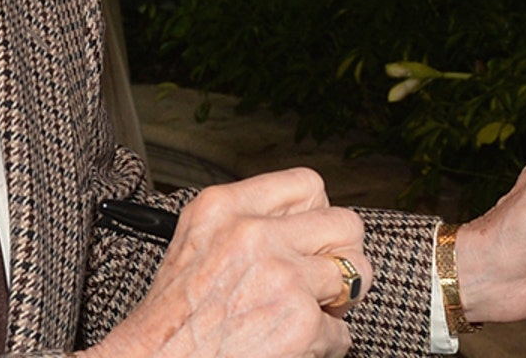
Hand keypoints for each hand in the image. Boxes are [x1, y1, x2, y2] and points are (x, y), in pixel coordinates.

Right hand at [86, 168, 372, 357]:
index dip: (318, 216)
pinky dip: (324, 346)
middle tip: (323, 281)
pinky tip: (295, 347)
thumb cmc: (171, 318)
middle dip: (342, 256)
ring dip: (338, 302)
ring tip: (314, 314)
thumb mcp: (195, 244)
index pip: (307, 184)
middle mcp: (254, 234)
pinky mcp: (300, 320)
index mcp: (225, 207)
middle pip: (345, 224)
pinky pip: (341, 330)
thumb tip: (300, 223)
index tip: (311, 239)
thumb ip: (243, 223)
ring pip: (354, 274)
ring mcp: (281, 276)